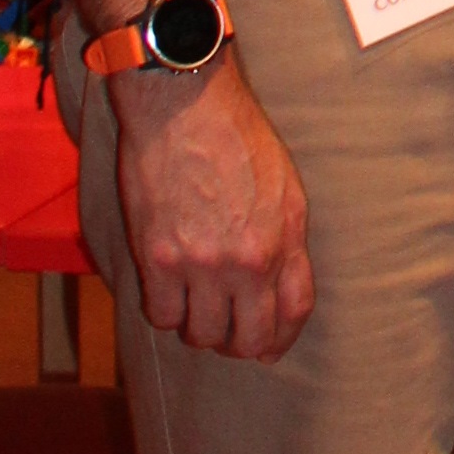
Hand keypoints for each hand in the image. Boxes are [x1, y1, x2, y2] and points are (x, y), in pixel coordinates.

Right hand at [109, 51, 315, 358]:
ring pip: (202, 335)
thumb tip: (279, 287)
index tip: (268, 347)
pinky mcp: (159, 260)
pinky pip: (160, 317)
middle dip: (239, 343)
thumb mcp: (284, 185)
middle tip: (225, 331)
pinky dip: (164, 311)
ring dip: (198, 328)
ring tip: (193, 306)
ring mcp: (203, 264)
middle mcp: (249, 260)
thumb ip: (286, 240)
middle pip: (249, 338)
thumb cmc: (236, 137)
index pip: (294, 313)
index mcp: (285, 238)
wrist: (185, 105)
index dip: (281, 339)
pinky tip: (166, 291)